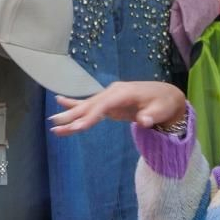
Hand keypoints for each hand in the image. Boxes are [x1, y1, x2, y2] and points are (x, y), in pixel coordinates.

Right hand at [49, 81, 187, 135]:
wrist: (166, 95)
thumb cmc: (163, 103)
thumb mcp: (161, 110)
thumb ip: (152, 116)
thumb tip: (144, 121)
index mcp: (124, 93)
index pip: (103, 105)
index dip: (90, 116)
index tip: (78, 127)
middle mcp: (113, 92)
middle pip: (90, 105)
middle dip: (73, 115)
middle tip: (56, 125)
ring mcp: (109, 96)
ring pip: (86, 106)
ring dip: (70, 113)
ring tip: (53, 122)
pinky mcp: (109, 102)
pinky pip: (90, 104)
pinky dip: (75, 104)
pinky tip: (59, 100)